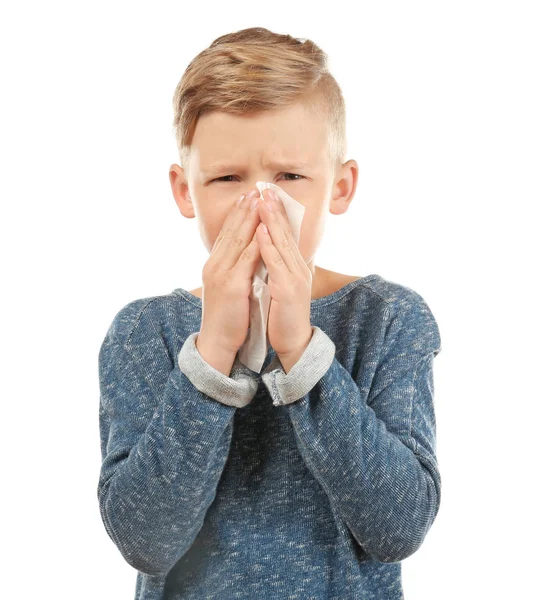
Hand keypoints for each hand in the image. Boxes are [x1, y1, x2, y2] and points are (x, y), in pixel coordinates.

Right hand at [199, 188, 265, 354]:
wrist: (216, 341)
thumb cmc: (226, 317)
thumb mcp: (228, 287)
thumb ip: (234, 270)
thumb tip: (245, 256)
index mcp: (214, 265)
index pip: (226, 234)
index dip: (237, 214)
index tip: (248, 197)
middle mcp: (214, 265)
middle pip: (231, 231)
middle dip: (244, 209)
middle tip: (255, 190)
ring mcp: (221, 274)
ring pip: (237, 240)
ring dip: (250, 219)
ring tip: (260, 201)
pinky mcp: (231, 285)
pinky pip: (246, 259)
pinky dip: (255, 242)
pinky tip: (263, 229)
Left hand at [256, 188, 313, 361]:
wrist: (293, 340)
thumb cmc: (282, 313)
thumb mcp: (280, 283)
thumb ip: (276, 265)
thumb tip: (266, 247)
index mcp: (294, 265)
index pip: (285, 233)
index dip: (277, 212)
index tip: (267, 193)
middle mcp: (298, 267)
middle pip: (286, 232)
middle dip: (275, 209)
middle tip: (266, 187)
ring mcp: (295, 278)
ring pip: (283, 243)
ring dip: (272, 221)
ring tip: (263, 201)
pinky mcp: (288, 290)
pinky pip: (276, 264)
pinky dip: (268, 247)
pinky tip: (261, 232)